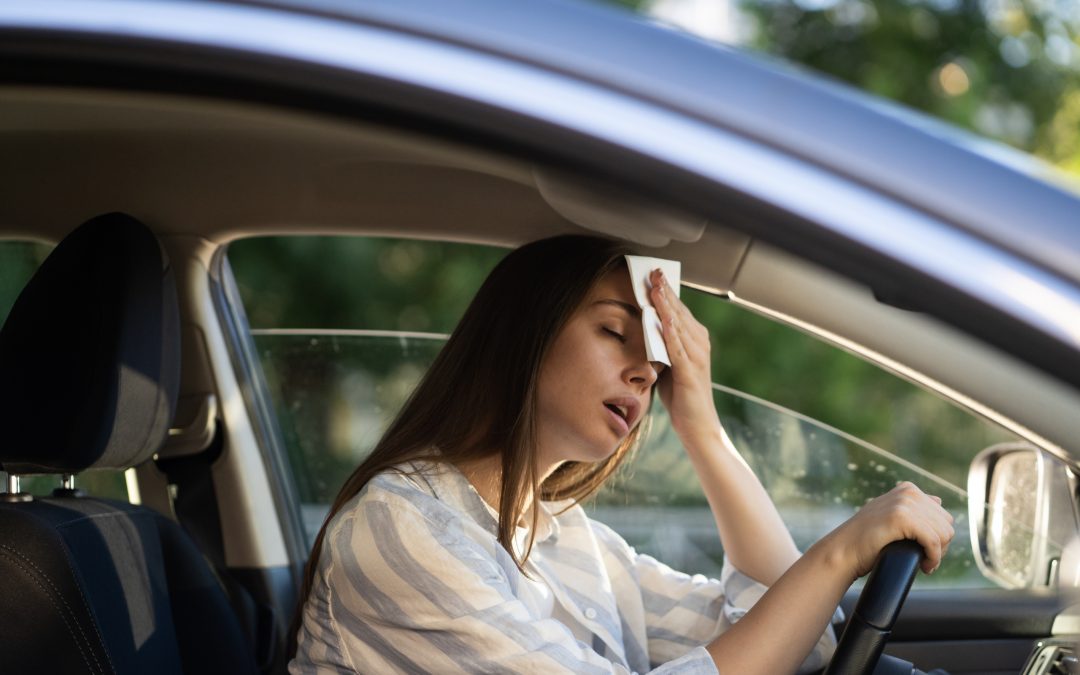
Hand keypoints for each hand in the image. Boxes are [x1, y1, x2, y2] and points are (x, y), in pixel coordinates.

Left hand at [647, 269, 719, 441]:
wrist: (698, 427)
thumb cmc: (682, 398)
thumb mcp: (668, 366)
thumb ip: (660, 347)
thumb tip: (644, 328)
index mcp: (695, 341)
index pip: (678, 310)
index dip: (667, 291)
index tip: (654, 273)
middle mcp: (700, 345)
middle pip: (680, 312)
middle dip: (666, 291)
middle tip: (653, 271)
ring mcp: (697, 357)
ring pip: (679, 325)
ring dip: (667, 305)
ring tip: (656, 287)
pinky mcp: (691, 372)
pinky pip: (678, 348)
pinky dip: (670, 332)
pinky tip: (662, 318)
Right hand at [824, 481, 955, 578]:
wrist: (844, 551)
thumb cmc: (867, 540)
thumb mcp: (890, 514)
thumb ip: (912, 506)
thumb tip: (938, 500)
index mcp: (908, 489)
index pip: (943, 516)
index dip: (938, 538)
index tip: (925, 551)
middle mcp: (908, 492)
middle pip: (947, 525)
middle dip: (941, 546)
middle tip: (925, 560)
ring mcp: (904, 503)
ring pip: (944, 534)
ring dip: (938, 554)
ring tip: (924, 563)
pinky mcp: (902, 518)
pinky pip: (933, 541)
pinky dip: (933, 558)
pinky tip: (924, 566)